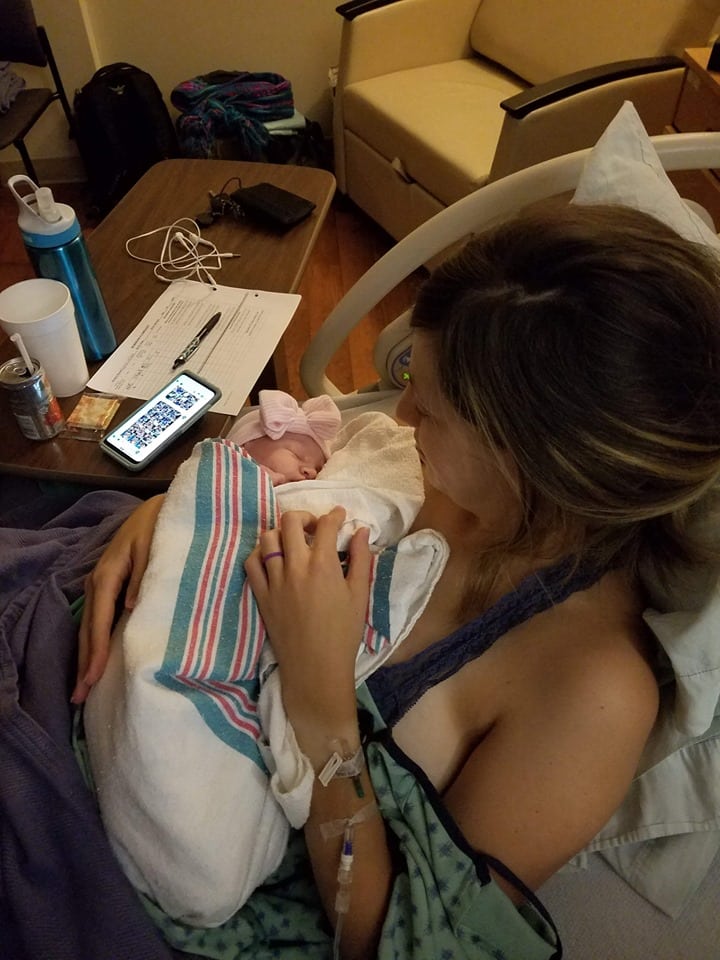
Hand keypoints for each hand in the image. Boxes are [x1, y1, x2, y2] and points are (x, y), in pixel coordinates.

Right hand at [71, 494, 163, 703]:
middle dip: (83, 663)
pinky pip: (100, 618)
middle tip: (79, 697)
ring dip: (86, 656)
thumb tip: (130, 608)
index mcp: (110, 572)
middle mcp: (101, 580)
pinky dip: (96, 641)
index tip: (93, 678)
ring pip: (91, 626)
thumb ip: (146, 574)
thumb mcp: (157, 544)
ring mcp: (104, 583)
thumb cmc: (164, 524)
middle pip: (88, 628)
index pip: (100, 619)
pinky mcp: (112, 585)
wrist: (164, 506)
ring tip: (83, 687)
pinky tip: (98, 659)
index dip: (96, 650)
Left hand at [245, 506, 370, 748]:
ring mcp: (274, 580)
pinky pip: (251, 563)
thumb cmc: (343, 633)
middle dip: (305, 517)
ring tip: (293, 542)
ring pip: (267, 538)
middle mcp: (295, 567)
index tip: (339, 517)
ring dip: (281, 533)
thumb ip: (360, 559)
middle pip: (290, 522)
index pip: (325, 525)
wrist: (316, 668)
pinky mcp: (261, 594)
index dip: (334, 515)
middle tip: (315, 528)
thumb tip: (360, 530)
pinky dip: (260, 553)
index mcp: (323, 565)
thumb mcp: (359, 595)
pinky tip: (273, 558)